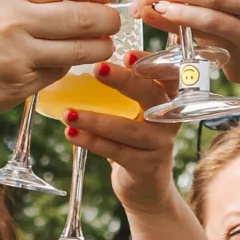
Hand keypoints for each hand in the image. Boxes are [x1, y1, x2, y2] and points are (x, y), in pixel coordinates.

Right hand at [0, 0, 118, 128]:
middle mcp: (15, 19)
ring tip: (104, 45)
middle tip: (116, 20)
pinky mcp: (18, 86)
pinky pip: (57, 73)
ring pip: (79, 49)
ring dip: (100, 48)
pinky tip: (68, 64)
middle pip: (84, 16)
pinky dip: (67, 67)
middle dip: (109, 19)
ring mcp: (19, 55)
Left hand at [63, 59, 179, 215]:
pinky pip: (116, 152)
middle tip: (97, 70)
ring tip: (69, 113)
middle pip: (151, 95)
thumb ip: (124, 89)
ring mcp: (160, 144)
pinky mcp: (147, 166)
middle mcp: (170, 119)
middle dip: (124, 81)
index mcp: (169, 98)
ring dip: (96, 120)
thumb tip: (83, 59)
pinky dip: (92, 143)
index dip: (152, 62)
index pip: (168, 74)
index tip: (128, 53)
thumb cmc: (134, 138)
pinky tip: (72, 135)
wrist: (146, 186)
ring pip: (128, 129)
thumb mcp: (135, 111)